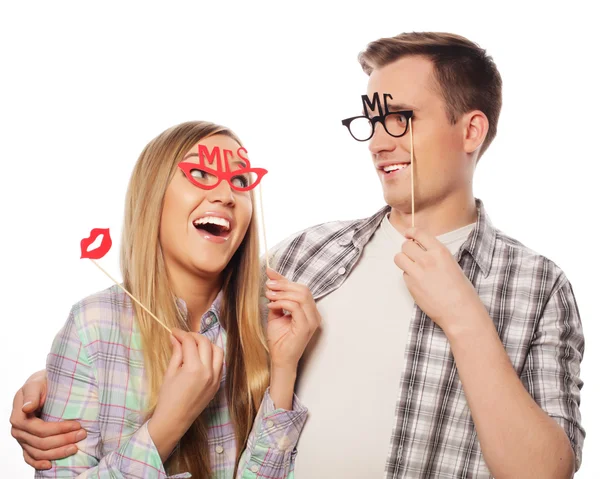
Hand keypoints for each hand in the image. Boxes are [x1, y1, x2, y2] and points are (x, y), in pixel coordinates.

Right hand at [10, 370, 84, 469]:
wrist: (42, 384)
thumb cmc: (41, 382)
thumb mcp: (36, 382)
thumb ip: (32, 394)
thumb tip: (27, 408)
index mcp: (19, 415)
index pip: (40, 429)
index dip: (59, 429)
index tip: (77, 424)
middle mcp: (18, 430)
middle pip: (41, 443)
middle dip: (64, 440)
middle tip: (82, 434)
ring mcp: (22, 438)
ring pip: (38, 452)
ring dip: (58, 452)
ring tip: (75, 447)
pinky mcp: (26, 443)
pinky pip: (30, 458)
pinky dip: (39, 463)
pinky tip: (51, 465)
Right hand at [148, 328, 223, 460]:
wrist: (174, 420)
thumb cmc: (168, 398)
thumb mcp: (170, 373)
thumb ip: (176, 353)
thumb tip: (175, 337)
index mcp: (194, 368)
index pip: (190, 342)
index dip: (181, 334)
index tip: (173, 331)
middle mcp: (208, 371)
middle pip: (205, 343)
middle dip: (194, 336)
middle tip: (183, 337)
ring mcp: (215, 378)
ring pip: (218, 351)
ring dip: (207, 344)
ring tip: (195, 345)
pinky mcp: (217, 384)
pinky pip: (220, 364)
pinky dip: (213, 356)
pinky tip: (202, 356)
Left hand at [264, 268, 320, 370]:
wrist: (280, 359)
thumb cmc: (279, 339)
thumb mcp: (276, 313)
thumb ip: (276, 297)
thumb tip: (271, 280)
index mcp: (310, 310)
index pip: (300, 289)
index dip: (285, 279)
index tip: (270, 272)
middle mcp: (314, 314)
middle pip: (303, 289)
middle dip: (283, 284)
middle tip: (268, 285)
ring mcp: (312, 321)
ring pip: (301, 296)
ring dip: (282, 292)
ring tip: (268, 295)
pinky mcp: (306, 327)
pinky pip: (296, 307)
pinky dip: (282, 302)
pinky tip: (272, 305)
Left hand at [394, 227, 485, 332]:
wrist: (459, 311)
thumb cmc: (461, 290)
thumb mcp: (451, 263)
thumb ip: (435, 254)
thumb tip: (422, 248)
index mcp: (440, 252)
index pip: (419, 233)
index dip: (411, 232)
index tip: (408, 234)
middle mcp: (427, 260)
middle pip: (405, 245)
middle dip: (407, 248)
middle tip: (412, 254)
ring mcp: (417, 273)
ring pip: (399, 258)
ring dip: (403, 260)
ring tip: (412, 266)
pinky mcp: (410, 285)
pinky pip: (403, 274)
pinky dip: (408, 276)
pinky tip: (419, 282)